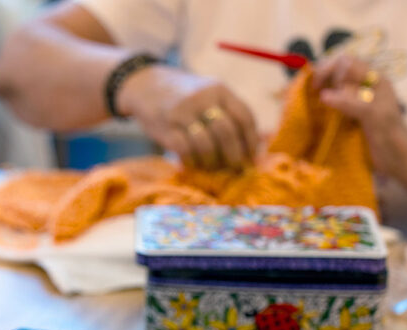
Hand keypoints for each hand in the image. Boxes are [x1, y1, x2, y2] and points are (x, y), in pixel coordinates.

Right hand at [116, 65, 258, 170]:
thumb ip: (231, 113)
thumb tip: (261, 143)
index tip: (252, 158)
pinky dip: (192, 161)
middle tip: (235, 169)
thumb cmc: (185, 97)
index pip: (244, 116)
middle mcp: (202, 98)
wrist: (145, 85)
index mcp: (219, 89)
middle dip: (234, 155)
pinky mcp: (165, 125)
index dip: (251, 141)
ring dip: (212, 161)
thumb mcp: (209, 95)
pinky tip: (193, 164)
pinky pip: (184, 149)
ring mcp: (182, 111)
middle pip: (227, 131)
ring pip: (206, 143)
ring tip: (212, 167)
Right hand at [314, 54, 406, 177]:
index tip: (316, 87)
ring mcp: (358, 101)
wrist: (400, 160)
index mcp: (375, 80)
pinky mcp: (352, 115)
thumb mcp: (373, 117)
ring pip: (333, 87)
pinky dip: (321, 105)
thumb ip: (352, 103)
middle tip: (308, 94)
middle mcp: (365, 86)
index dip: (329, 70)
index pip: (346, 63)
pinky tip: (314, 113)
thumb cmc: (392, 137)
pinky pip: (333, 103)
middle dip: (320, 79)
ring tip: (305, 102)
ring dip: (319, 91)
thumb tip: (323, 95)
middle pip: (337, 72)